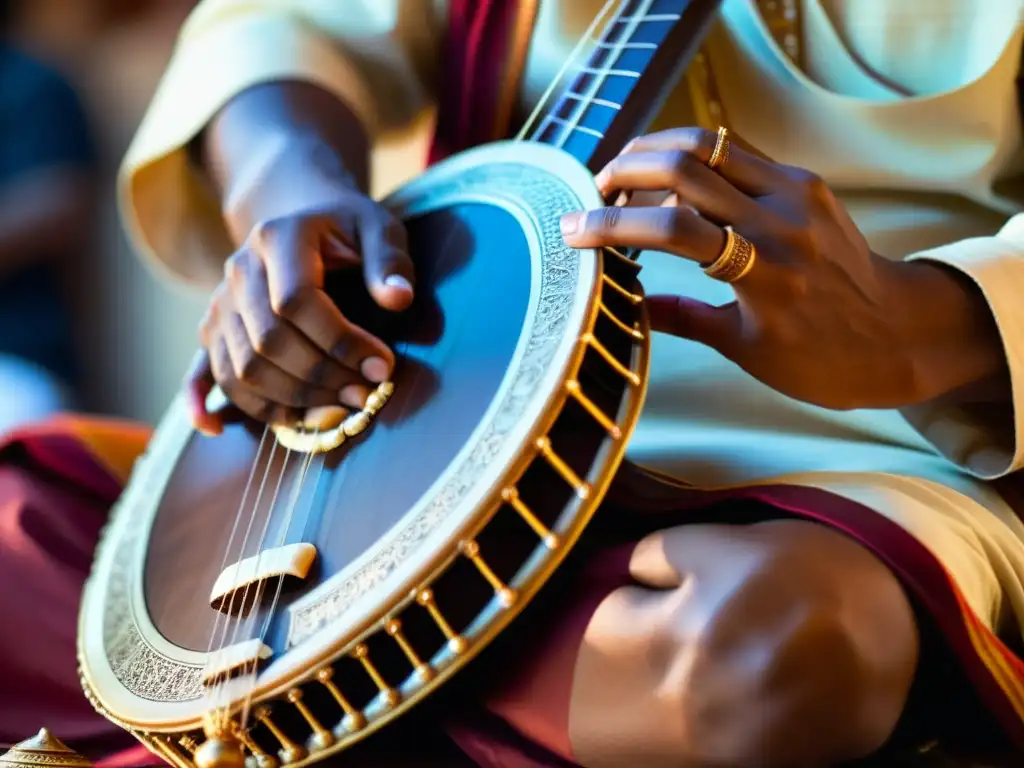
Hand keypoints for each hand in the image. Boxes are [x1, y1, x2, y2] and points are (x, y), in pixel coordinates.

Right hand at [187, 184, 413, 433]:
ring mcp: (220, 303)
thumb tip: (398, 299)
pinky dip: (208, 404)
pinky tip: (217, 428)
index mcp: (277, 238)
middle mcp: (239, 270)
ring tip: (340, 408)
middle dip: (321, 378)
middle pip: (268, 342)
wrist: (301, 218)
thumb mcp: (378, 229)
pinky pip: (205, 374)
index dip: (341, 341)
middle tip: (366, 395)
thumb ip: (389, 261)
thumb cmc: (347, 229)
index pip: (297, 300)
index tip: (382, 366)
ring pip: (242, 368)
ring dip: (292, 399)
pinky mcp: (212, 330)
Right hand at [560, 127, 944, 410]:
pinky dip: (694, 159)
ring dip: (655, 153)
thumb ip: (684, 320)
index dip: (611, 225)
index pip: (672, 228)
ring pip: (709, 144)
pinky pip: (737, 154)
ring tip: (624, 180)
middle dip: (626, 169)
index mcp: (764, 273)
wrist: (902, 333)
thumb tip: (628, 307)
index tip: (571, 230)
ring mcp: (797, 193)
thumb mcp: (747, 349)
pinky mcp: (806, 182)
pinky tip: (671, 183)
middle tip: (595, 193)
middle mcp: (781, 221)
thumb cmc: (825, 359)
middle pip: (685, 163)